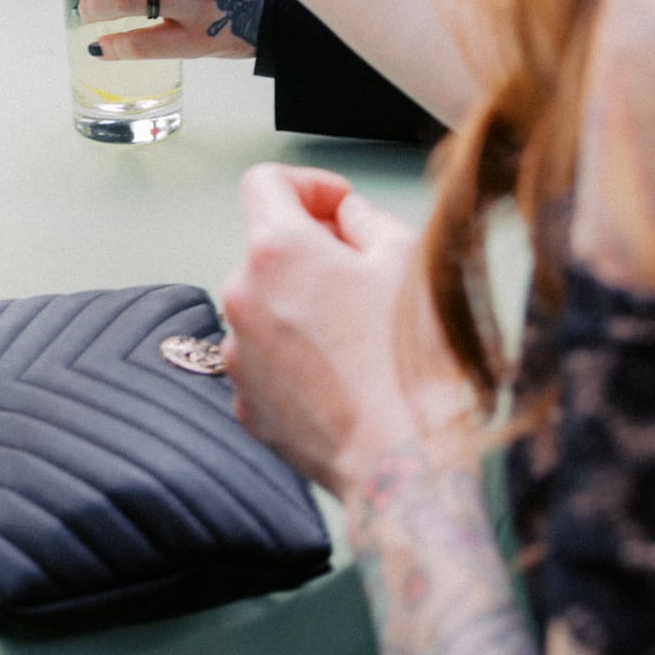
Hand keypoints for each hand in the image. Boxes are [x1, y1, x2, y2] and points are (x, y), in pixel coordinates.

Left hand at [220, 166, 476, 498]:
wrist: (407, 472)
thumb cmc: (414, 370)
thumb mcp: (409, 262)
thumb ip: (367, 221)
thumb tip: (347, 217)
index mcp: (278, 250)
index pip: (264, 182)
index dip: (307, 184)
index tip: (337, 206)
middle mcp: (243, 297)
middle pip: (269, 249)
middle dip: (313, 252)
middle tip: (367, 275)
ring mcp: (240, 355)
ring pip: (268, 306)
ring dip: (304, 306)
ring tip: (362, 337)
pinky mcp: (247, 405)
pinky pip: (267, 358)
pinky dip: (297, 355)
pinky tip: (345, 376)